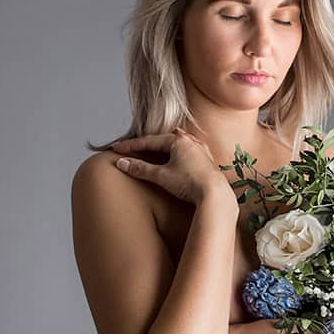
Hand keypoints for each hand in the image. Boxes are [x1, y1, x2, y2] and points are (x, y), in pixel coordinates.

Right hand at [111, 129, 234, 207]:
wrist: (215, 194)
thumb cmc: (190, 183)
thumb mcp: (161, 176)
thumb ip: (140, 168)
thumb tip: (122, 163)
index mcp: (177, 141)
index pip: (148, 141)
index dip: (131, 145)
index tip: (117, 148)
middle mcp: (190, 141)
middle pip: (163, 139)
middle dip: (147, 143)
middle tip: (133, 147)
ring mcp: (200, 150)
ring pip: (178, 142)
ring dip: (165, 144)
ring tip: (156, 145)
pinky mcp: (207, 161)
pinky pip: (189, 150)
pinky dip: (179, 151)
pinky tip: (181, 153)